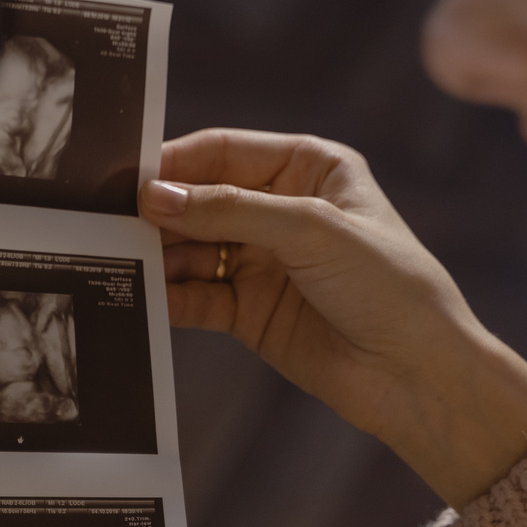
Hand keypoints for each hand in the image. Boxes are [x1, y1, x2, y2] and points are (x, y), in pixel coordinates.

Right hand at [139, 128, 526, 507]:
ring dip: (157, 256)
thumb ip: (229, 210)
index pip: (224, 151)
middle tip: (106, 221)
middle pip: (201, 200)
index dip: (176, 163)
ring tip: (113, 259)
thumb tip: (155, 199)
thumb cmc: (391, 286)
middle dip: (159, 212)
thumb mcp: (312, 230)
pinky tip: (139, 295)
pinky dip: (168, 296)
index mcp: (309, 168)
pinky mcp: (250, 312)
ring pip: (192, 249)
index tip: (128, 177)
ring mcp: (264, 262)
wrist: (420, 375)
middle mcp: (283, 210)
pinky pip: (196, 296)